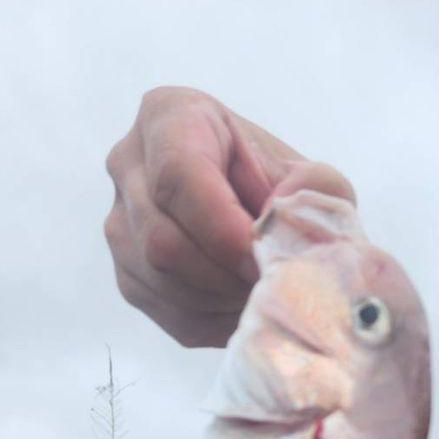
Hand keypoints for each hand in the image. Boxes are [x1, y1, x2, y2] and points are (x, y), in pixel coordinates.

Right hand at [104, 86, 354, 346]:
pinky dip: (215, 321)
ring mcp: (121, 224)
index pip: (179, 177)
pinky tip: (244, 308)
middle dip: (226, 276)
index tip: (264, 263)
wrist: (272, 224)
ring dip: (222, 301)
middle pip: (163, 239)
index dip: (224, 232)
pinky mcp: (130, 275)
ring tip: (262, 296)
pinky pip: (167, 312)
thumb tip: (280, 218)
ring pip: (161, 279)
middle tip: (270, 289)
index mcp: (169, 117)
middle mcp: (129, 166)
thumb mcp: (316, 180)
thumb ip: (316, 190)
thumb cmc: (288, 193)